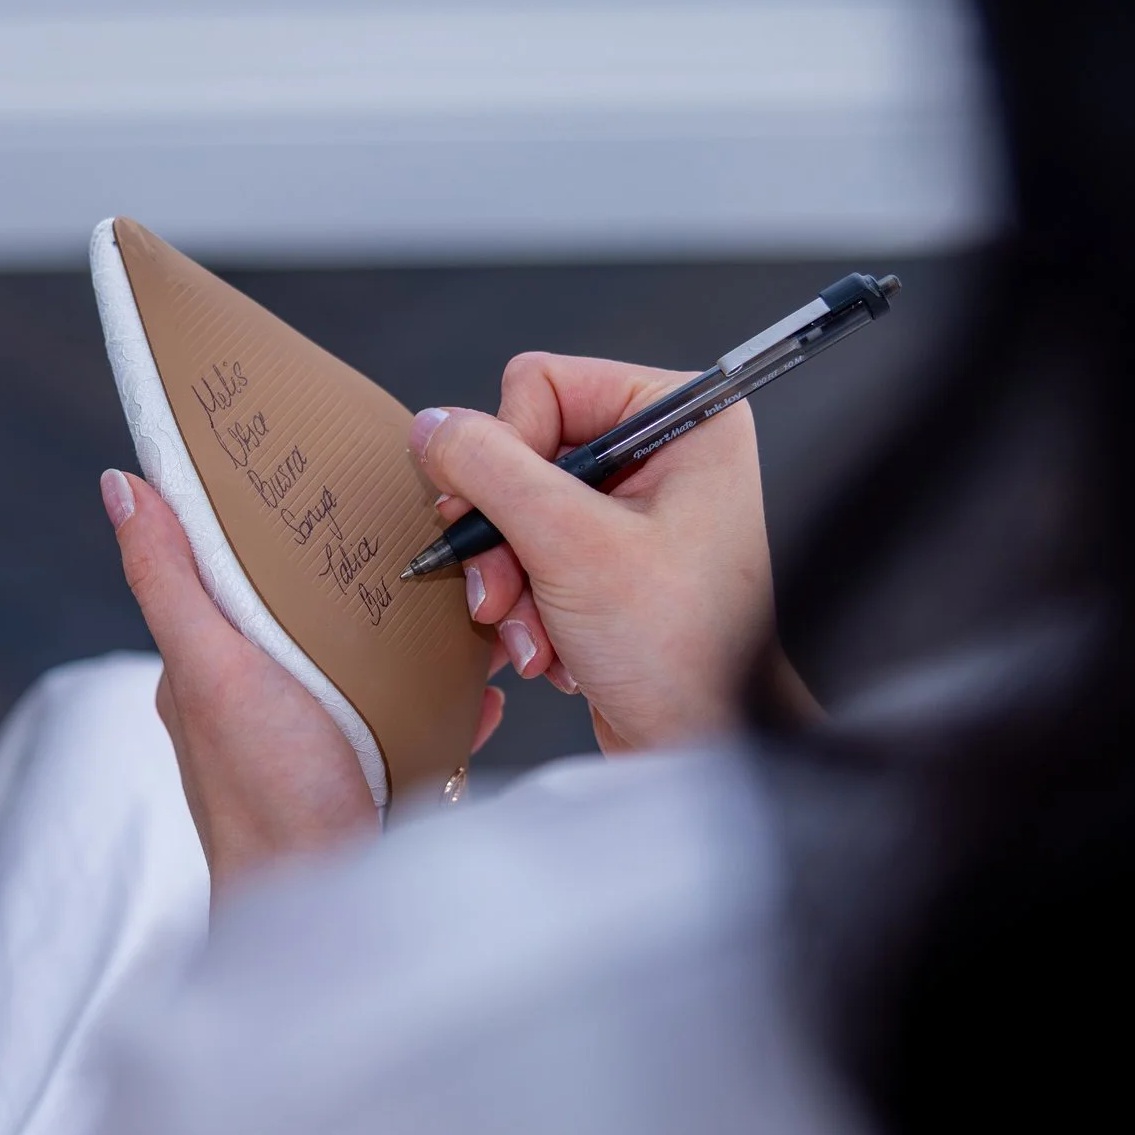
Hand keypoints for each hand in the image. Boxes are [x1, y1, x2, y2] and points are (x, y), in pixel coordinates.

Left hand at [103, 469, 506, 890]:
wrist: (335, 911)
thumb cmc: (267, 797)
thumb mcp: (213, 669)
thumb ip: (171, 579)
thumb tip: (119, 483)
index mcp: (207, 664)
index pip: (234, 563)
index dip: (272, 518)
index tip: (323, 469)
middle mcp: (255, 697)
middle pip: (312, 606)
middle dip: (366, 575)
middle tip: (427, 540)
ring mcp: (315, 736)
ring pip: (369, 658)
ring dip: (418, 636)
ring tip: (468, 614)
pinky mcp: (368, 770)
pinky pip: (414, 715)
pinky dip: (446, 700)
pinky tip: (480, 692)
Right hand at [413, 353, 808, 751]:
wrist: (703, 750)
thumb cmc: (680, 654)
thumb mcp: (570, 547)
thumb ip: (491, 471)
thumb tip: (431, 427)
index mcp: (683, 420)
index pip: (544, 384)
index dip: (508, 452)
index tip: (509, 522)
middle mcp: (665, 454)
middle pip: (525, 451)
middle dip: (505, 534)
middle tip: (500, 590)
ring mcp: (638, 511)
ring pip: (519, 510)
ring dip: (511, 581)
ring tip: (533, 634)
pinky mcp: (614, 562)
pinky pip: (534, 556)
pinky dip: (530, 606)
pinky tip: (553, 648)